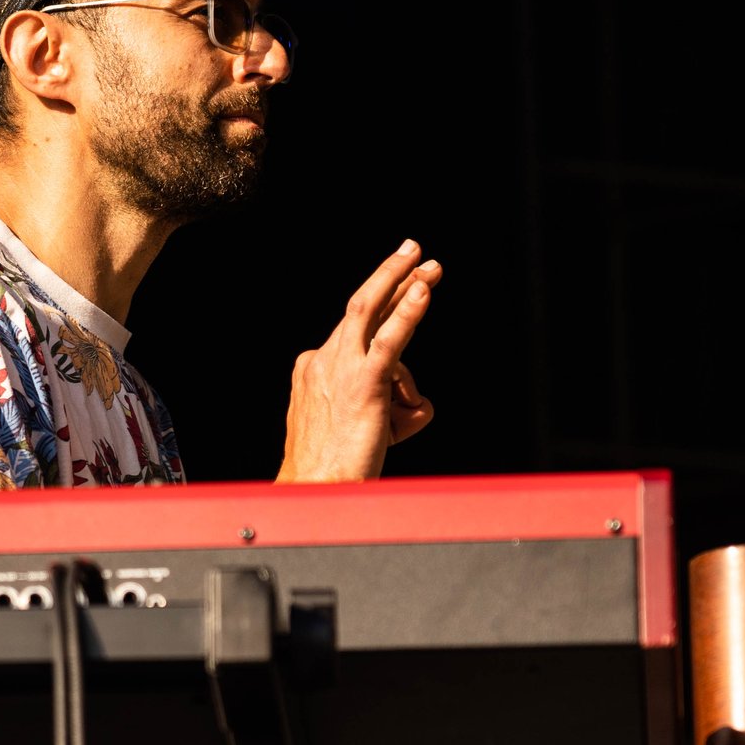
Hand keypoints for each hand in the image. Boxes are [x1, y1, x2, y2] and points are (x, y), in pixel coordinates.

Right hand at [279, 240, 441, 483]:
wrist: (316, 493)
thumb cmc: (335, 472)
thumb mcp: (359, 427)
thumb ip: (389, 405)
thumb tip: (420, 402)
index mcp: (313, 368)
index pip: (356, 335)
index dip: (387, 316)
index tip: (408, 291)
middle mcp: (322, 360)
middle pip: (361, 308)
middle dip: (389, 276)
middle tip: (413, 251)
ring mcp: (339, 369)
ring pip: (371, 312)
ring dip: (402, 283)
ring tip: (431, 268)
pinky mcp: (363, 384)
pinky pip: (389, 340)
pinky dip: (408, 314)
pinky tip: (423, 292)